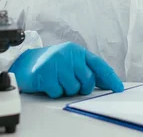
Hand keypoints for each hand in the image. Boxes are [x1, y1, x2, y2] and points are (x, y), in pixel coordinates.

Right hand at [9, 42, 123, 97]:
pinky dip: (53, 92)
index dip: (110, 77)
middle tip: (70, 83)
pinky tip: (48, 83)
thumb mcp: (70, 62)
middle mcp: (68, 54)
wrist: (24, 63)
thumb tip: (105, 83)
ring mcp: (56, 62)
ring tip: (57, 81)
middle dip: (81, 87)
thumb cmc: (51, 64)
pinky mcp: (45, 72)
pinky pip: (57, 92)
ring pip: (73, 88)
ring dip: (65, 90)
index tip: (118, 88)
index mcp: (77, 51)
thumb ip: (86, 70)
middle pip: (87, 80)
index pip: (99, 65)